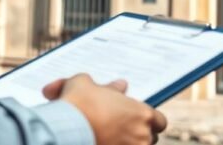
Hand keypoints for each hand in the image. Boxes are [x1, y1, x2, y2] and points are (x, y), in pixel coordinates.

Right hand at [43, 74, 167, 144]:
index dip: (148, 122)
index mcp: (143, 114)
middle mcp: (142, 135)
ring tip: (111, 139)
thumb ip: (109, 86)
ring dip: (128, 144)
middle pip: (150, 139)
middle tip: (123, 132)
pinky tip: (97, 143)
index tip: (136, 122)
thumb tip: (121, 85)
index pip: (159, 121)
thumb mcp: (88, 85)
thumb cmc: (78, 103)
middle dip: (138, 136)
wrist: (63, 128)